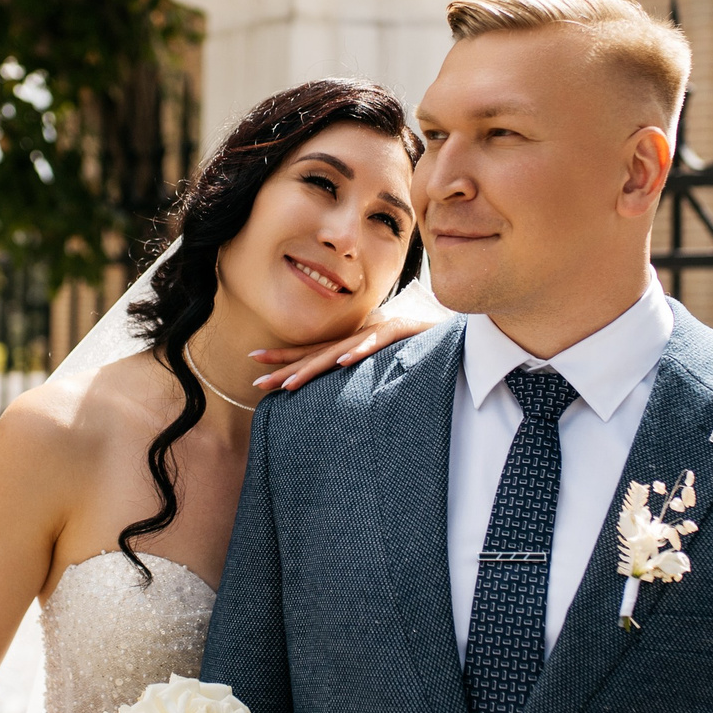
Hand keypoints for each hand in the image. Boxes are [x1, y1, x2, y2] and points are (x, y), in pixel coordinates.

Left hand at [250, 308, 442, 394]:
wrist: (458, 328)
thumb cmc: (423, 346)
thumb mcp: (388, 363)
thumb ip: (366, 371)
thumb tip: (343, 382)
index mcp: (355, 344)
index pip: (314, 353)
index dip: (285, 358)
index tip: (255, 364)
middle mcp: (361, 337)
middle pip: (318, 354)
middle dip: (285, 366)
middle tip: (256, 379)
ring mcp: (379, 332)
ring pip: (340, 351)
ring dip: (315, 367)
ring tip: (290, 383)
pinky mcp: (402, 331)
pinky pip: (378, 342)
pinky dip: (361, 352)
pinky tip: (344, 362)